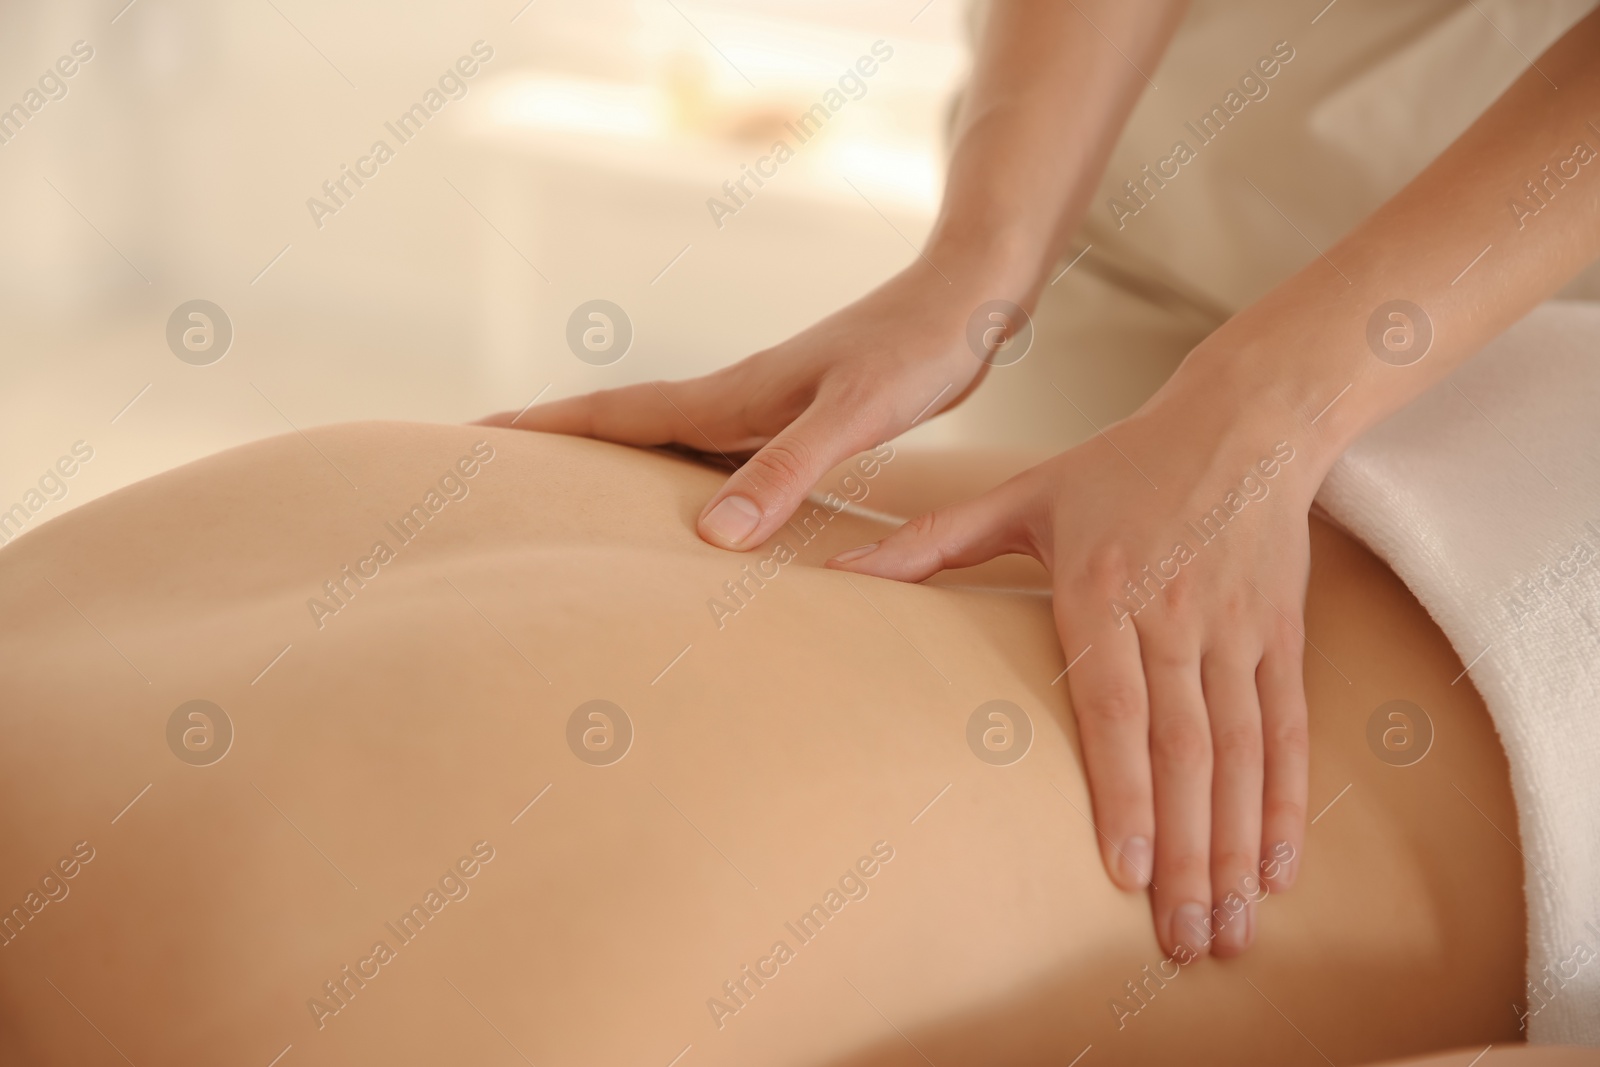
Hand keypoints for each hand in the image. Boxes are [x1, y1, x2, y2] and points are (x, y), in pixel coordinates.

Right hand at [479, 261, 997, 547]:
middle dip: (555, 449)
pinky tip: (690, 514)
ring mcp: (762, 411)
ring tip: (568, 504)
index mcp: (729, 397)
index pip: (612, 413)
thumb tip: (709, 539)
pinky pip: (716, 459)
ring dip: (613, 467)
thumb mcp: (852, 416)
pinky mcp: (797, 423)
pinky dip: (682, 483)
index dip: (542, 428)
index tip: (470, 439)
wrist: (967, 302)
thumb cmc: (915, 351)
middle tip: (490, 479)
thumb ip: (786, 473)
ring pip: (665, 446)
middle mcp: (733, 402)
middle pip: (621, 429)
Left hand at [827, 405, 1313, 959]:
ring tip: (1233, 930)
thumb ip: (931, 542)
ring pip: (1239, 752)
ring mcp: (1235, 629)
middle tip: (1184, 942)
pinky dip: (1283, 799)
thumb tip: (836, 572)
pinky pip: (1285, 726)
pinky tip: (1281, 867)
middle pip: (1183, 750)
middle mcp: (1175, 615)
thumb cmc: (1118, 465)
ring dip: (1237, 845)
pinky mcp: (1279, 634)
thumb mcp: (1019, 494)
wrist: (1243, 422)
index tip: (1124, 873)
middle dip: (1188, 854)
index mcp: (1102, 588)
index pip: (1117, 708)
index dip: (1124, 793)